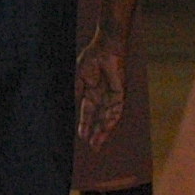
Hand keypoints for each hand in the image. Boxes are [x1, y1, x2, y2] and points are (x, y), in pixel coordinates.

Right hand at [77, 33, 126, 148]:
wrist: (105, 47)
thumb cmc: (92, 59)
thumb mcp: (80, 78)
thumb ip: (77, 93)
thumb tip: (74, 108)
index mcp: (92, 93)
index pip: (89, 114)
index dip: (85, 126)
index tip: (81, 137)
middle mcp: (103, 97)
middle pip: (99, 119)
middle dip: (96, 133)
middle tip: (93, 147)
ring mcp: (112, 96)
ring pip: (109, 118)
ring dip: (104, 131)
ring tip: (98, 143)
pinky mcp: (121, 93)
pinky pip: (117, 110)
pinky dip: (111, 120)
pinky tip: (106, 129)